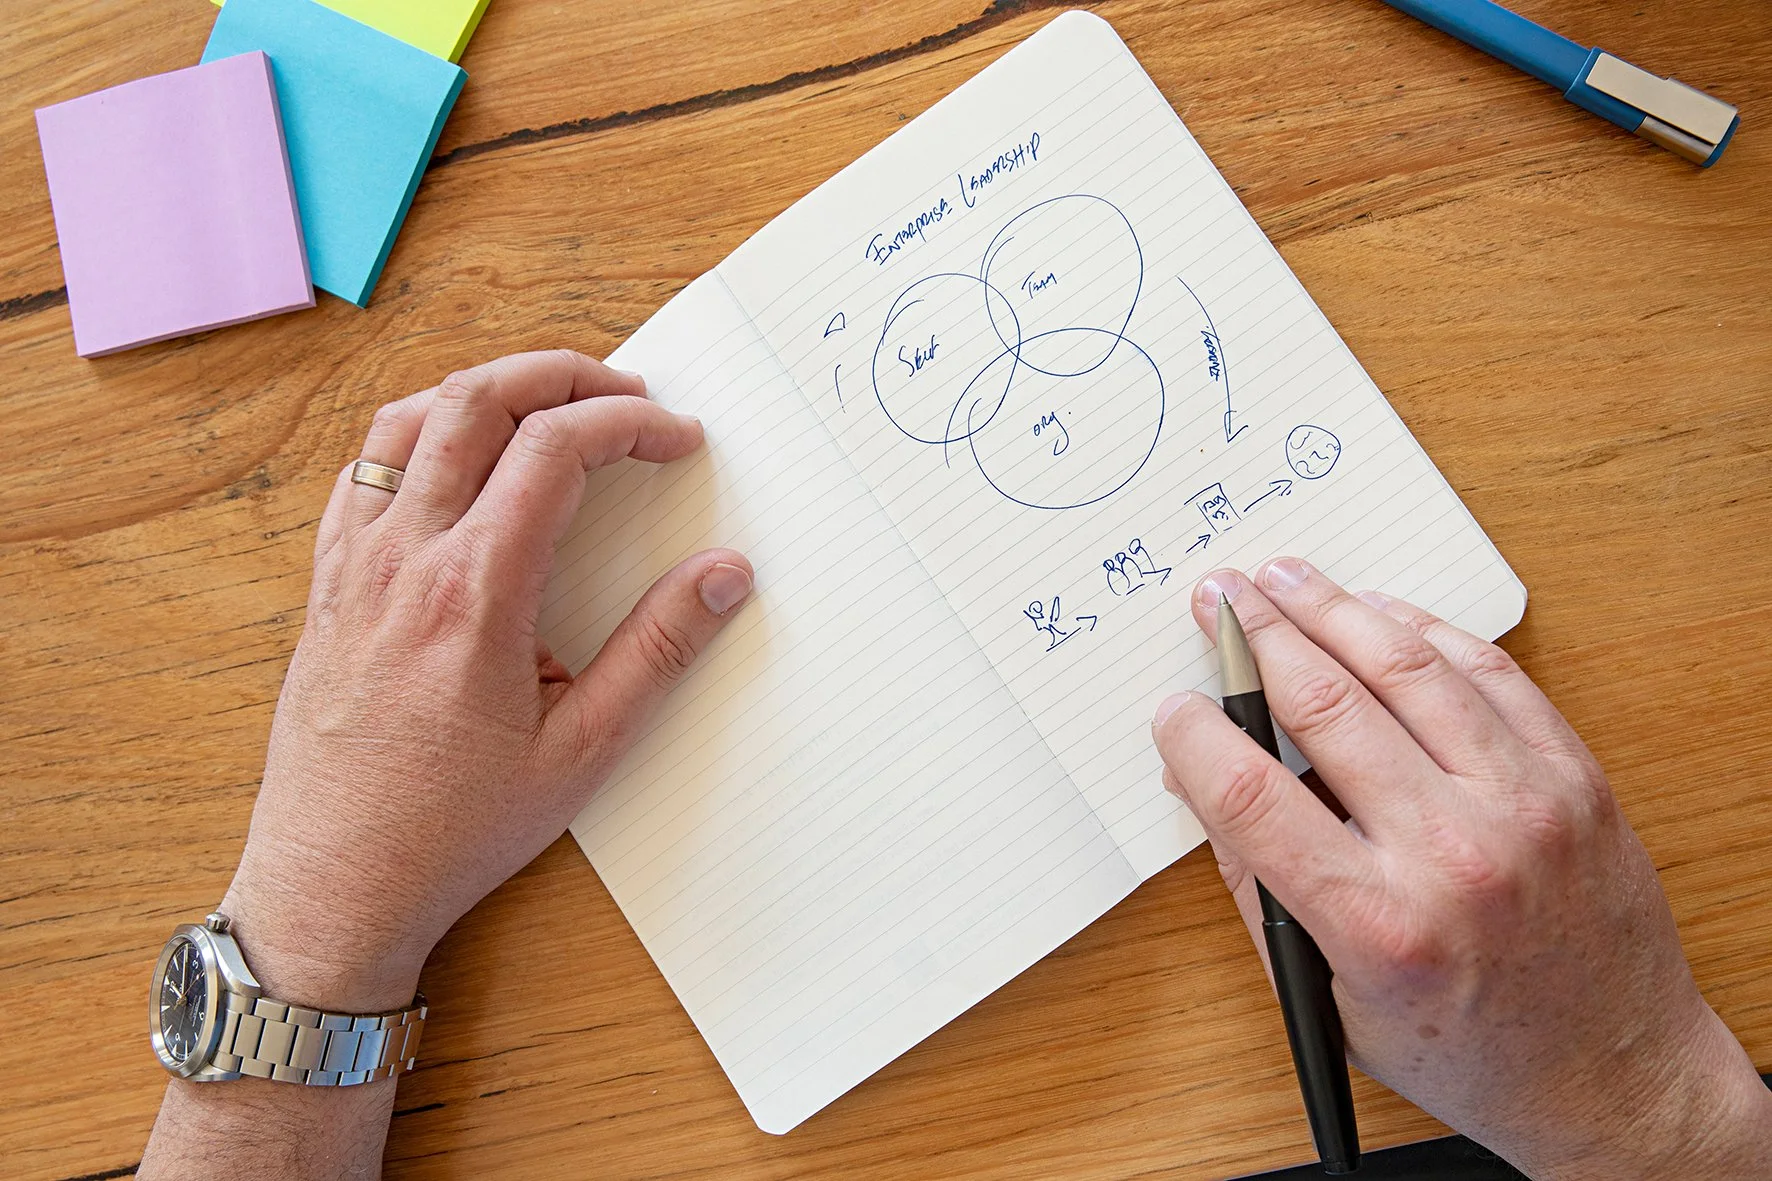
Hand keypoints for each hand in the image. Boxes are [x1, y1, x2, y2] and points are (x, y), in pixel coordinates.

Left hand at [221, 350, 753, 1012]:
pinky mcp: (326, 584)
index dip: (629, 423)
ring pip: (411, 417)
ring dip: (489, 389)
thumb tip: (724, 576)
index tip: (678, 439)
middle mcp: (404, 557)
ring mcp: (354, 564)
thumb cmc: (453, 830)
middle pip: (479, 400)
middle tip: (625, 394)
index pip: (555, 449)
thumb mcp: (583, 753)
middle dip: (564, 374)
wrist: (333, 885)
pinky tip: (460, 461)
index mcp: (474, 592)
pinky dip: (422, 432)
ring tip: (549, 407)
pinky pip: (366, 468)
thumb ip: (658, 653)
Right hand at [1151, 559, 1771, 1179]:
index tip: (1173, 708)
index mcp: (1378, 923)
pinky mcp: (1572, 778)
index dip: (1195, 734)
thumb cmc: (1466, 1048)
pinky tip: (1378, 613)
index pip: (1250, 794)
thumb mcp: (1328, 993)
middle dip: (1254, 637)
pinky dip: (1423, 631)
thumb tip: (1198, 780)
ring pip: (1407, 668)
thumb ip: (1254, 883)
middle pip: (1323, 705)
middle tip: (1217, 597)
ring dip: (1332, 609)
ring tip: (1286, 578)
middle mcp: (1454, 854)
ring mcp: (1523, 806)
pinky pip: (1488, 674)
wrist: (1612, 1074)